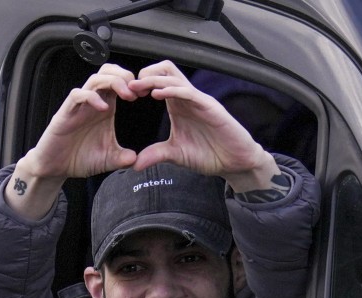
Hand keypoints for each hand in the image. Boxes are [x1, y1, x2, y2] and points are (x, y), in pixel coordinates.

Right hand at [23, 63, 140, 179]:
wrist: (55, 168)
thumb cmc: (79, 159)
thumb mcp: (108, 160)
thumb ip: (123, 158)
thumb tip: (136, 159)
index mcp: (105, 108)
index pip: (118, 81)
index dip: (134, 83)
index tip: (146, 94)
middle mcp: (92, 103)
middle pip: (107, 73)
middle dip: (125, 76)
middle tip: (137, 91)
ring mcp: (78, 106)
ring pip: (94, 79)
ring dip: (113, 82)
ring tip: (127, 95)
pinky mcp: (65, 113)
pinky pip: (77, 95)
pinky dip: (91, 97)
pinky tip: (103, 108)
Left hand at [128, 61, 278, 191]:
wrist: (235, 163)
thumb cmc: (210, 154)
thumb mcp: (176, 155)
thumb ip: (156, 155)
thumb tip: (135, 164)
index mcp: (178, 106)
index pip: (157, 82)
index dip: (140, 84)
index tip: (126, 94)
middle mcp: (187, 99)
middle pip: (165, 70)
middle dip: (145, 74)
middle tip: (130, 88)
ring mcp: (199, 101)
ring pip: (175, 76)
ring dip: (154, 79)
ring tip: (137, 87)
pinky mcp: (210, 107)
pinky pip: (189, 92)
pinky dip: (172, 90)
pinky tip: (158, 95)